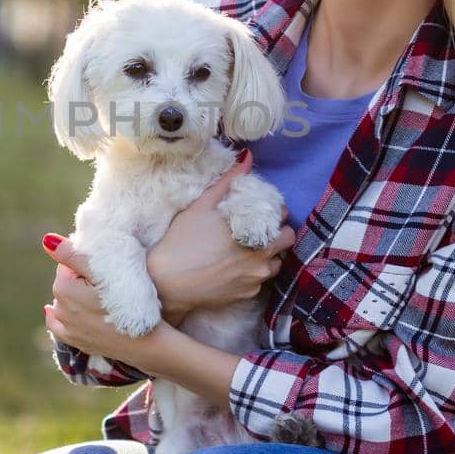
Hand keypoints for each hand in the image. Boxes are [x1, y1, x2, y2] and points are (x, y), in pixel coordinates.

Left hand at [40, 235, 167, 363]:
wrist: (145, 341)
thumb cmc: (129, 301)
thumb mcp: (104, 271)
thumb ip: (72, 255)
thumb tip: (46, 240)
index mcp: (64, 287)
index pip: (68, 263)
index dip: (84, 261)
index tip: (101, 264)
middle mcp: (60, 308)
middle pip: (65, 281)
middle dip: (78, 277)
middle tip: (103, 279)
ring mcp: (67, 327)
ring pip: (64, 301)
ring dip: (74, 294)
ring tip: (95, 294)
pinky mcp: (76, 341)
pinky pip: (57, 326)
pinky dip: (56, 317)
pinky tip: (52, 311)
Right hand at [146, 151, 296, 323]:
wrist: (167, 282)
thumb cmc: (182, 240)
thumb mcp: (202, 205)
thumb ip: (227, 181)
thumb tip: (248, 159)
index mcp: (255, 231)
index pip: (283, 218)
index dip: (274, 213)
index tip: (262, 212)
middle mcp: (262, 256)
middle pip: (287, 241)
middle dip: (277, 234)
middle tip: (260, 230)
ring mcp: (257, 278)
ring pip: (276, 263)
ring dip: (269, 255)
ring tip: (249, 249)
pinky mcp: (248, 295)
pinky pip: (260, 281)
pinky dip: (253, 273)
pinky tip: (235, 268)